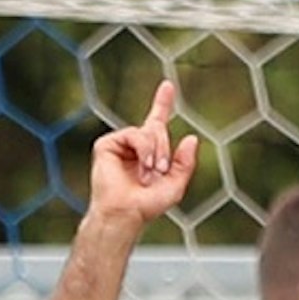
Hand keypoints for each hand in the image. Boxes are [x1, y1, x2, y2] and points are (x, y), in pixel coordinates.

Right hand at [88, 78, 198, 228]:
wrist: (125, 214)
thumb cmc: (147, 205)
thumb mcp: (176, 184)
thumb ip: (185, 163)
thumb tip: (191, 138)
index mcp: (149, 153)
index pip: (156, 123)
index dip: (162, 103)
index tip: (167, 85)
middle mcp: (134, 146)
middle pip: (157, 128)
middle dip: (164, 147)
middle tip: (161, 170)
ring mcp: (119, 144)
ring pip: (147, 131)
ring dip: (155, 151)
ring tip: (150, 172)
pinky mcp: (107, 145)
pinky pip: (134, 134)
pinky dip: (144, 150)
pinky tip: (142, 167)